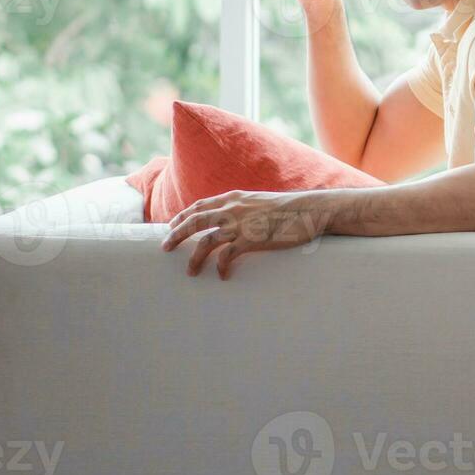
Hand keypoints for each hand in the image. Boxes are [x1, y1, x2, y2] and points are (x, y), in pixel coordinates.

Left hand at [161, 190, 333, 279]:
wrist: (309, 210)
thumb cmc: (290, 208)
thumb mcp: (261, 201)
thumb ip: (245, 207)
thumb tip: (236, 217)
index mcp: (234, 198)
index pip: (200, 205)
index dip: (183, 216)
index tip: (172, 225)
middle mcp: (233, 209)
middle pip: (194, 221)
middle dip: (176, 234)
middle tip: (165, 247)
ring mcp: (241, 225)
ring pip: (205, 242)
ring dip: (194, 258)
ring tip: (189, 271)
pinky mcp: (251, 240)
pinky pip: (227, 256)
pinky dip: (220, 267)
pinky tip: (221, 275)